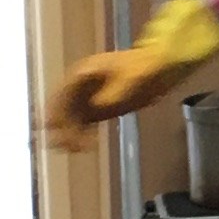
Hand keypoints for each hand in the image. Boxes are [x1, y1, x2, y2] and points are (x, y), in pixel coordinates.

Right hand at [45, 0, 218, 143]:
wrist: (161, 70)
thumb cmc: (146, 69)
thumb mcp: (133, 80)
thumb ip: (115, 92)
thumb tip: (98, 106)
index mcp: (83, 73)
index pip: (61, 94)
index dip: (57, 112)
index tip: (60, 129)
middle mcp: (80, 86)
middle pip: (61, 109)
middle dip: (62, 127)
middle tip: (71, 145)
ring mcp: (88, 98)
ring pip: (69, 119)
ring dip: (70, 134)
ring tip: (79, 149)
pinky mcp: (97, 110)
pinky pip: (82, 125)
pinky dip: (81, 136)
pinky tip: (87, 146)